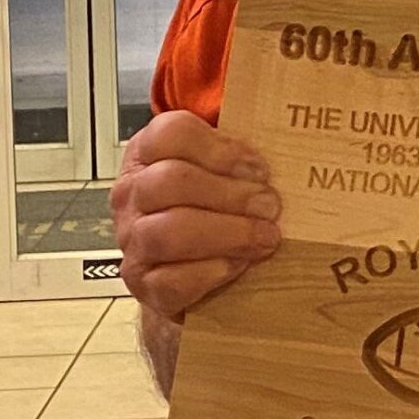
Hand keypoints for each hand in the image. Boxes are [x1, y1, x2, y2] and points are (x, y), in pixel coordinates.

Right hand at [110, 111, 280, 321]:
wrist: (190, 281)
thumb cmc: (212, 216)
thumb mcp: (222, 174)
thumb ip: (240, 156)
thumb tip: (286, 137)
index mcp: (148, 155)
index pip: (171, 133)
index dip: (220, 149)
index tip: (259, 168)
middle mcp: (132, 195)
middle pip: (171, 181)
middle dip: (231, 194)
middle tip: (271, 206)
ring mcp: (133, 241)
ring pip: (169, 231)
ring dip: (227, 233)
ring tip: (265, 237)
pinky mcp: (144, 285)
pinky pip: (173, 279)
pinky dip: (213, 272)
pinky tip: (239, 265)